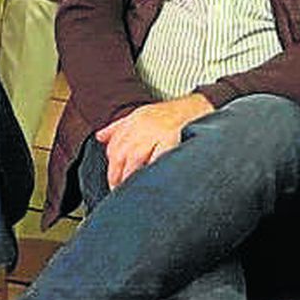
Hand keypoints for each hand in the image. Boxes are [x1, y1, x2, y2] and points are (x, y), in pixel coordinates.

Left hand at [95, 94, 214, 189]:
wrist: (200, 108)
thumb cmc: (171, 115)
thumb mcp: (141, 115)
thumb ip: (119, 128)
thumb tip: (100, 137)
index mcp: (134, 120)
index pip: (114, 146)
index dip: (112, 168)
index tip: (113, 182)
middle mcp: (143, 125)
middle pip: (121, 153)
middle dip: (117, 175)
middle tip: (118, 191)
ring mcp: (157, 131)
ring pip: (135, 157)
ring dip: (131, 176)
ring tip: (132, 191)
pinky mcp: (173, 138)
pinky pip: (158, 158)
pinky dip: (152, 171)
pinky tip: (151, 181)